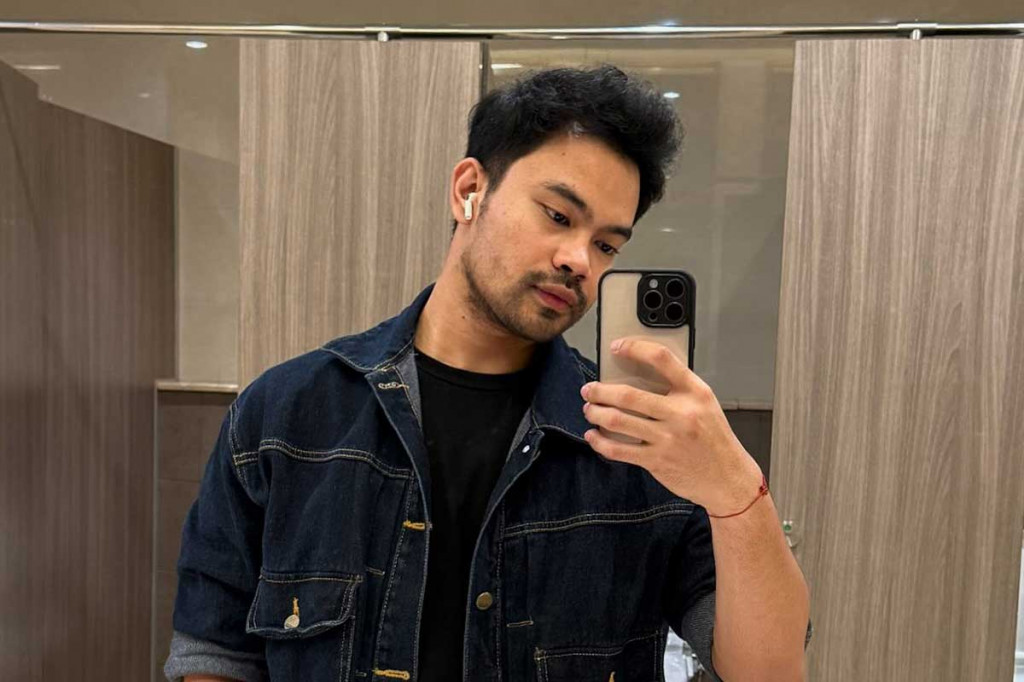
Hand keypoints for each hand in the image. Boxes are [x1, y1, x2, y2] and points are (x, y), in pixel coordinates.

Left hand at [581, 337, 762, 514]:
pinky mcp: (656, 461)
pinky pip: (618, 449)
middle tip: (589, 389)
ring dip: (596, 413)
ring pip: (618, 420)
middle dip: (600, 390)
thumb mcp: (705, 404)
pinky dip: (600, 441)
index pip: (662, 359)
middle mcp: (681, 413)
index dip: (634, 348)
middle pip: (629, 395)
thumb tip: (636, 376)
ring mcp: (667, 439)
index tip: (616, 346)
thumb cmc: (714, 438)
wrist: (728, 478)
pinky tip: (594, 435)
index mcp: (695, 392)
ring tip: (589, 409)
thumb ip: (678, 389)